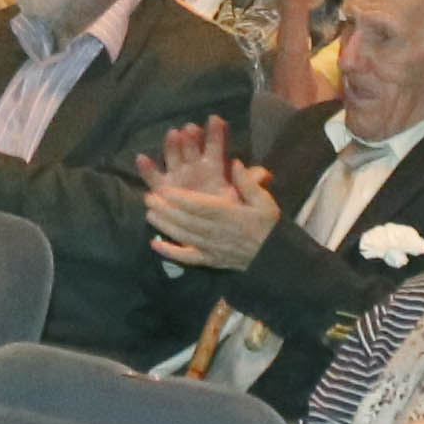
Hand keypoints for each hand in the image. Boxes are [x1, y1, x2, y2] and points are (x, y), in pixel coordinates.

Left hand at [138, 118, 280, 270]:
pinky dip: (171, 253)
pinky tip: (155, 245)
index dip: (182, 199)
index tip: (166, 190)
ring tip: (149, 213)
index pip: (202, 207)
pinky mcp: (210, 261)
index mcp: (231, 215)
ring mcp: (213, 248)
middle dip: (167, 210)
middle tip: (149, 198)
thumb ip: (249, 183)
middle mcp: (219, 232)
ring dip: (166, 226)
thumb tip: (234, 163)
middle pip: (189, 221)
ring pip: (185, 237)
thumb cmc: (267, 225)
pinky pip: (188, 258)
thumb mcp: (265, 201)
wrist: (273, 257)